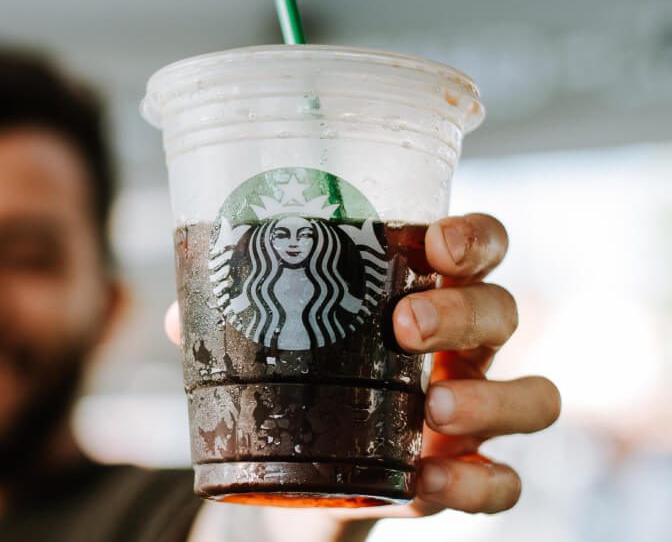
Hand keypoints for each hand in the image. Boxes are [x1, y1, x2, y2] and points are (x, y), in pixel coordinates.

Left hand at [167, 214, 560, 536]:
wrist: (301, 475)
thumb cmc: (300, 380)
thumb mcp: (268, 344)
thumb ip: (232, 322)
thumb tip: (187, 318)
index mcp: (422, 293)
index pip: (478, 246)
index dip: (474, 237)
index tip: (438, 243)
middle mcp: (462, 348)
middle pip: (503, 310)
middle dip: (463, 311)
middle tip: (405, 324)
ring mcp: (474, 413)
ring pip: (534, 396)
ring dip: (491, 397)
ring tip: (434, 409)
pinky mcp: (464, 478)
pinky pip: (504, 484)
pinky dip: (475, 484)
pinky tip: (426, 481)